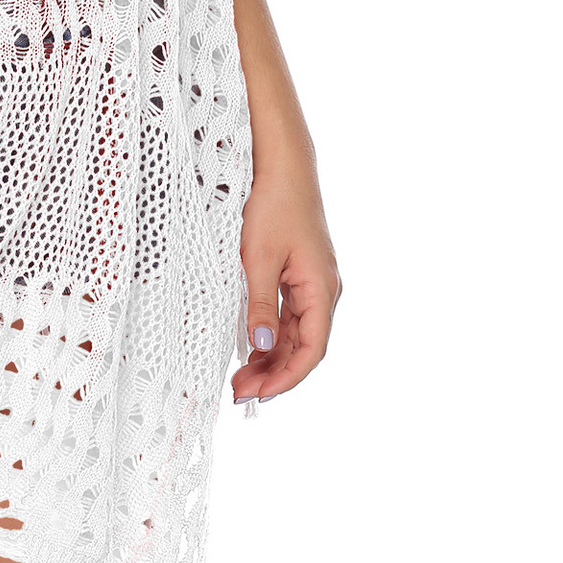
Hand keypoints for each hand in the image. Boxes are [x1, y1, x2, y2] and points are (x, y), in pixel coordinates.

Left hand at [231, 168, 340, 405]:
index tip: (259, 396)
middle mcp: (323, 290)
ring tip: (239, 377)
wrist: (283, 167)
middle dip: (274, 373)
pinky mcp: (299, 275)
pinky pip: (289, 315)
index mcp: (321, 289)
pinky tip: (249, 348)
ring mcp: (312, 283)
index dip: (287, 377)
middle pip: (304, 346)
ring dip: (271, 357)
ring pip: (295, 333)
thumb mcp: (259, 257)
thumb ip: (260, 305)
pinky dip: (271, 335)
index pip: (312, 349)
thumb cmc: (273, 206)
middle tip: (238, 393)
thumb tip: (262, 346)